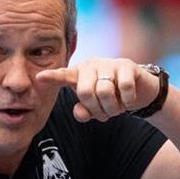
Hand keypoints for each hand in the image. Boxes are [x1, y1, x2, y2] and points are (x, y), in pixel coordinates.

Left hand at [37, 58, 158, 121]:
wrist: (139, 91)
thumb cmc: (111, 99)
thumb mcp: (95, 108)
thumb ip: (84, 112)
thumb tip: (80, 113)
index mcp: (79, 75)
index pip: (64, 76)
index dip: (52, 77)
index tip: (40, 77)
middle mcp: (91, 66)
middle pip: (85, 92)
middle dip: (95, 109)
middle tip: (104, 114)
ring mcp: (109, 64)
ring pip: (105, 91)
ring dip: (112, 108)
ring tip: (116, 108)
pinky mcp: (127, 65)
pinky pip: (124, 88)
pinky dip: (127, 101)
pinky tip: (128, 101)